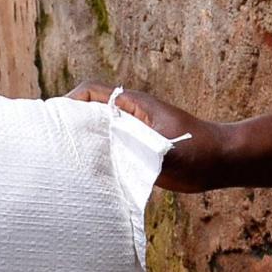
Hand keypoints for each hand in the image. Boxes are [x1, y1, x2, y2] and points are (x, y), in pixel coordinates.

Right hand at [67, 84, 231, 191]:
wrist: (221, 162)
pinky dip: (97, 160)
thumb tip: (109, 151)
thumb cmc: (199, 149)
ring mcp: (132, 135)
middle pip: (90, 112)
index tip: (54, 118)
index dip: (70, 101)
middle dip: (70, 123)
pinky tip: (87, 178)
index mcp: (133, 105)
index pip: (91, 93)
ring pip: (98, 134)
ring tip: (63, 161)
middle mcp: (129, 117)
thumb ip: (139, 147)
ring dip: (82, 143)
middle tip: (50, 142)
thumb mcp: (166, 148)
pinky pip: (110, 152)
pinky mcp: (137, 153)